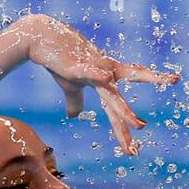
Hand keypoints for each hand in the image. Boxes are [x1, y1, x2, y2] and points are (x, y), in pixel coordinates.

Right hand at [19, 14, 178, 153]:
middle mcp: (105, 75)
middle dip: (130, 119)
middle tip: (144, 132)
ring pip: (111, 92)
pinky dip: (98, 75)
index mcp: (104, 82)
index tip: (131, 150)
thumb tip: (74, 116)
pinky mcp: (78, 64)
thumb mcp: (69, 84)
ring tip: (137, 125)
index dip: (122, 130)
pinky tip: (106, 77)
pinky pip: (89, 71)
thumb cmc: (58, 61)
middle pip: (119, 101)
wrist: (43, 37)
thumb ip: (75, 100)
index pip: (115, 110)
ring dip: (123, 110)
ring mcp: (94, 68)